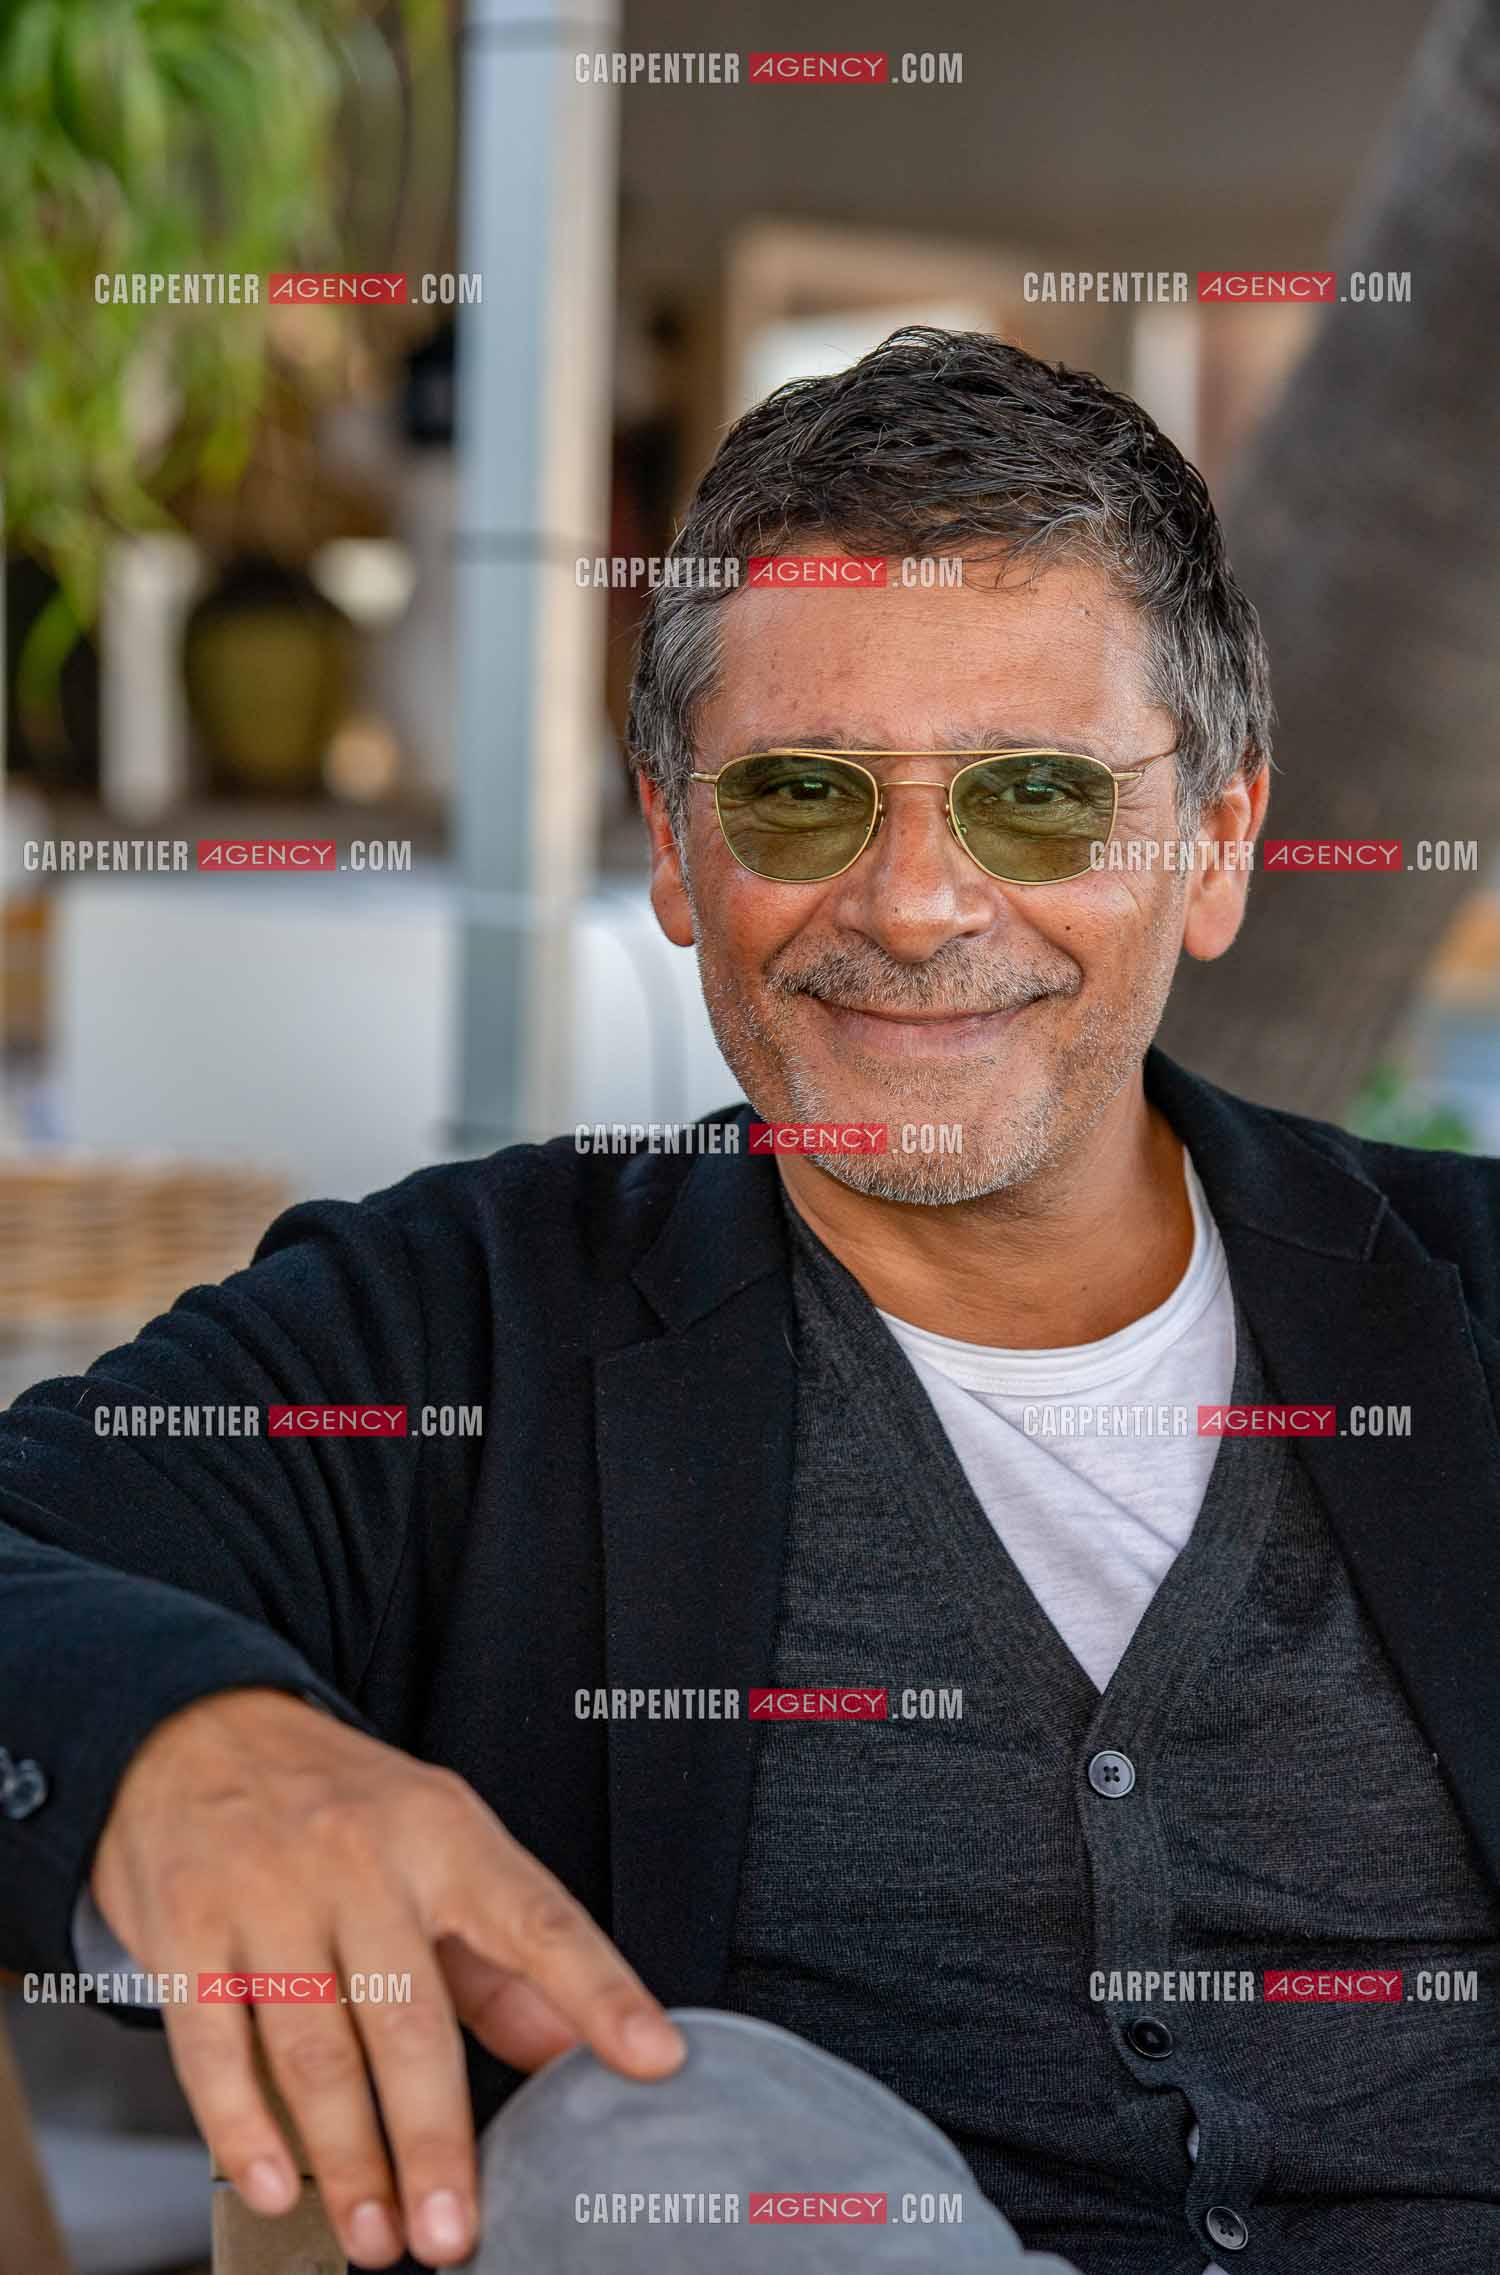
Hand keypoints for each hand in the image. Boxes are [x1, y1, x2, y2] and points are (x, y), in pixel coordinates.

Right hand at [89, 1687, 684, 2267]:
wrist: (197, 1731)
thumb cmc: (337, 1804)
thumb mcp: (438, 1844)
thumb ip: (504, 1957)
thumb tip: (571, 2050)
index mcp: (445, 1836)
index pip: (538, 1918)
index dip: (600, 1992)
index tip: (652, 2058)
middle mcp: (362, 1860)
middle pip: (411, 2019)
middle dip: (435, 2141)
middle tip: (455, 2234)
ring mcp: (268, 1892)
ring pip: (315, 2048)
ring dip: (348, 2159)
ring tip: (377, 2237)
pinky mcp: (186, 1927)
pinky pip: (214, 2045)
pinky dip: (243, 2128)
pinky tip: (278, 2184)